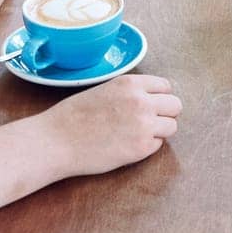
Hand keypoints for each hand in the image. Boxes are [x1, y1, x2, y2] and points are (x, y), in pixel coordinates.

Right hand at [39, 74, 182, 175]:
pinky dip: (146, 147)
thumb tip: (150, 99)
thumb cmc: (74, 116)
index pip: (166, 86)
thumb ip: (129, 92)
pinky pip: (158, 145)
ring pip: (172, 126)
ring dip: (158, 131)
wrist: (56, 140)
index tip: (151, 105)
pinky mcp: (140, 148)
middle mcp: (141, 101)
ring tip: (136, 135)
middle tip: (148, 122)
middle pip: (175, 105)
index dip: (159, 97)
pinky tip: (127, 146)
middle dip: (164, 114)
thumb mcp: (104, 90)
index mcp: (131, 83)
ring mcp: (143, 125)